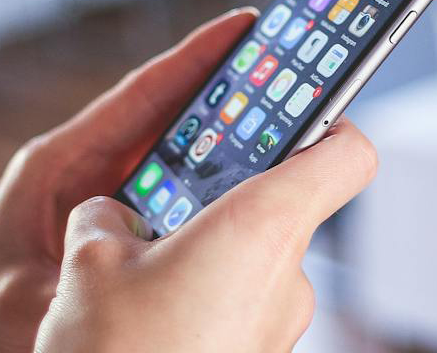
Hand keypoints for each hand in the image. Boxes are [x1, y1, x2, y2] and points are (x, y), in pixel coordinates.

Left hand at [0, 7, 271, 351]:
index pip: (138, 97)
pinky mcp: (119, 228)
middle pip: (170, 119)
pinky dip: (213, 193)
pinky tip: (253, 196)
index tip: (243, 27)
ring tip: (289, 130)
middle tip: (288, 75)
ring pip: (179, 158)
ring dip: (227, 145)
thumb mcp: (19, 297)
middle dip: (227, 97)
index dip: (192, 59)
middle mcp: (87, 170)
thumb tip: (122, 278)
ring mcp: (105, 198)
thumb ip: (71, 284)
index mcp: (59, 164)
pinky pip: (176, 200)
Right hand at [34, 120, 377, 351]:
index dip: (328, 121)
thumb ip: (108, 216)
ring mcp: (280, 328)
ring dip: (209, 254)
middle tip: (173, 191)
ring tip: (142, 266)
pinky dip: (206, 298)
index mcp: (262, 228)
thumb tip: (113, 215)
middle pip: (286, 206)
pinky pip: (241, 308)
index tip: (295, 108)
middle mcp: (289, 278)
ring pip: (256, 263)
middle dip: (228, 197)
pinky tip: (151, 312)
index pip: (347, 153)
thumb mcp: (89, 263)